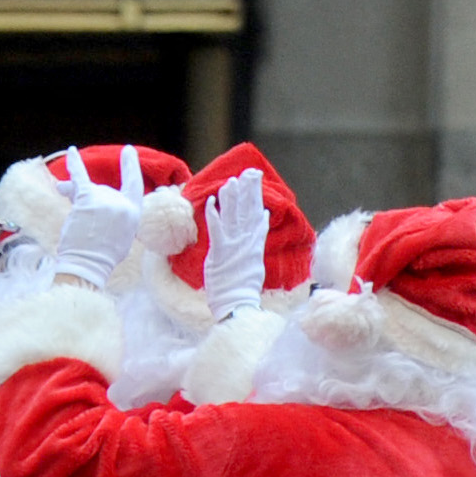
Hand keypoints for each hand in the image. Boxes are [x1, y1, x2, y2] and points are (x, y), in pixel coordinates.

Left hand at [47, 143, 145, 289]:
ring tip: (62, 190)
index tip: (128, 151)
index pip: (134, 185)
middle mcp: (121, 203)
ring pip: (87, 189)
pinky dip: (75, 163)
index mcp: (133, 212)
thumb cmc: (101, 255)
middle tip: (76, 211)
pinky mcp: (87, 200)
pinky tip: (72, 151)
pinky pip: (79, 177)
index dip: (130, 167)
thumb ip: (117, 215)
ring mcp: (104, 200)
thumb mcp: (122, 235)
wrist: (87, 264)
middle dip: (89, 200)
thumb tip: (98, 202)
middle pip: (103, 190)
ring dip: (73, 191)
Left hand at [201, 164, 267, 319]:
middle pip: (247, 210)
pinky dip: (214, 215)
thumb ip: (257, 239)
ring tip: (232, 180)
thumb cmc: (241, 288)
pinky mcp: (220, 253)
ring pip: (234, 216)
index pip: (256, 213)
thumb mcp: (254, 260)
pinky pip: (216, 230)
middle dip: (249, 190)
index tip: (255, 180)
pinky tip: (212, 201)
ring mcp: (234, 246)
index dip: (255, 195)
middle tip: (250, 171)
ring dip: (232, 198)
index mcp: (254, 243)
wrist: (237, 304)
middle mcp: (246, 241)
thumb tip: (263, 219)